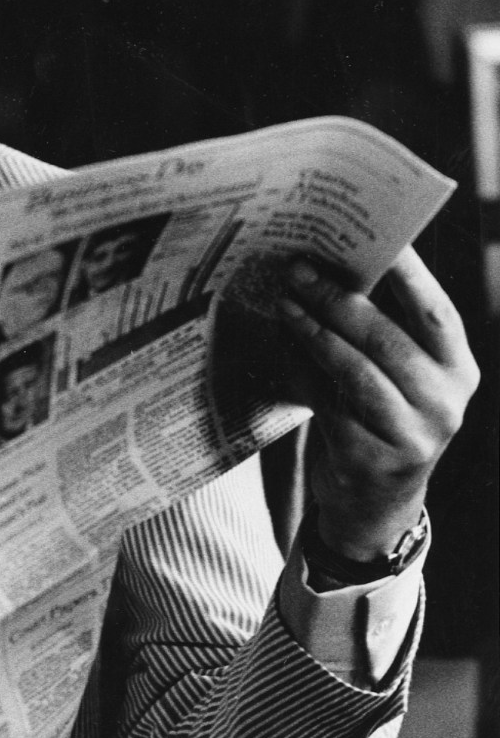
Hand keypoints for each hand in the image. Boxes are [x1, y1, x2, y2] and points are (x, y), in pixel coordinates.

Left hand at [278, 247, 479, 561]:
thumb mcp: (396, 376)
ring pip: (355, 369)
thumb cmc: (379, 418)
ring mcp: (411, 434)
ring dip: (313, 331)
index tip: (373, 236)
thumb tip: (328, 265)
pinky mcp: (369, 457)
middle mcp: (444, 402)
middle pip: (387, 338)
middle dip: (338, 298)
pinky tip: (280, 348)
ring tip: (284, 303)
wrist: (373, 501)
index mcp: (458, 370)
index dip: (407, 273)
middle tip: (299, 268)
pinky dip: (299, 371)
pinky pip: (326, 402)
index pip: (435, 311)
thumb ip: (380, 330)